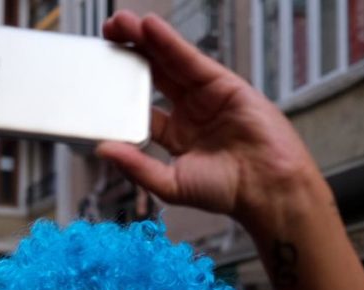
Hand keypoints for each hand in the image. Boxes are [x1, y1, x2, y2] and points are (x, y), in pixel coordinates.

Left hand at [97, 11, 326, 230]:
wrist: (268, 189)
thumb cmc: (226, 192)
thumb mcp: (170, 184)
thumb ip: (137, 166)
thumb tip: (103, 150)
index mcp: (174, 135)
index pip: (140, 106)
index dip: (118, 91)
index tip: (96, 78)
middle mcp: (188, 112)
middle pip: (152, 76)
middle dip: (128, 54)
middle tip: (105, 36)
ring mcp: (205, 96)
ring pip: (168, 62)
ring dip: (144, 40)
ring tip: (119, 23)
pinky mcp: (223, 84)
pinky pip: (190, 59)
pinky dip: (170, 42)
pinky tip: (150, 28)